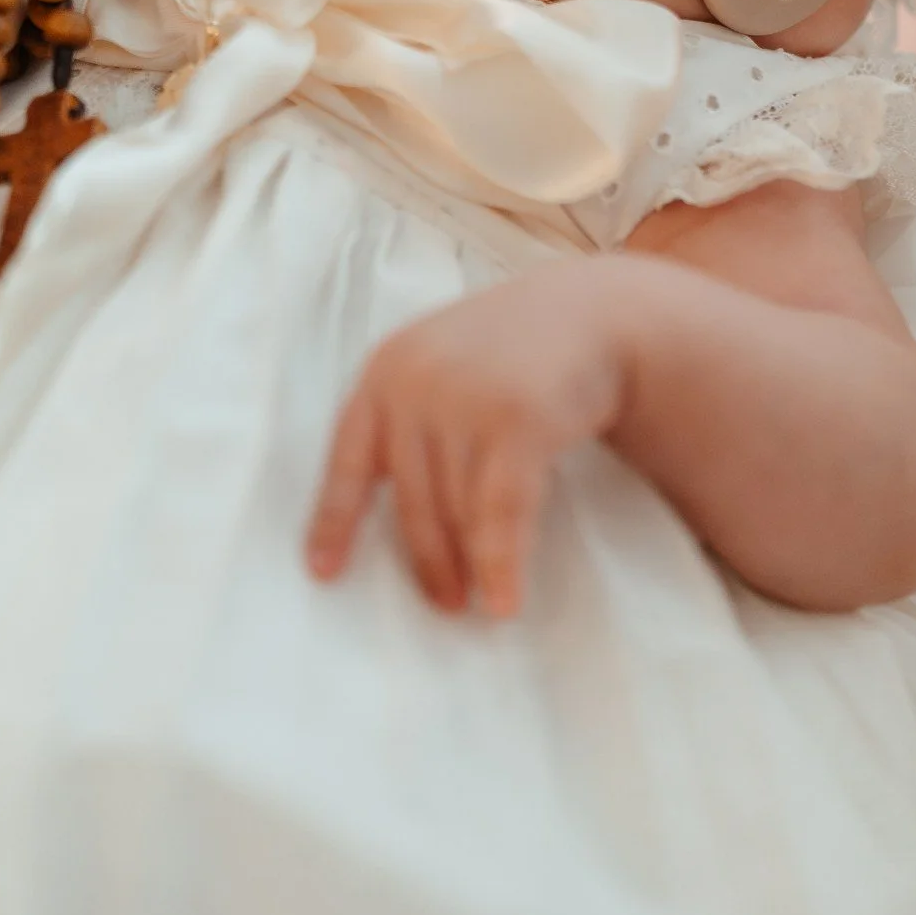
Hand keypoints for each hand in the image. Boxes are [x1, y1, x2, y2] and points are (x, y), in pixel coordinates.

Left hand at [306, 264, 633, 618]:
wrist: (592, 311)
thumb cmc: (510, 352)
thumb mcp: (441, 364)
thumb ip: (408, 419)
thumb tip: (398, 516)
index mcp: (386, 370)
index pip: (348, 458)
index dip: (333, 519)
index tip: (323, 573)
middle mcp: (416, 382)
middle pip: (413, 499)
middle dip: (428, 560)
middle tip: (444, 604)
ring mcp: (465, 399)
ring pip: (458, 510)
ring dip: (469, 566)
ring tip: (477, 602)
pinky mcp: (516, 419)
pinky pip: (501, 511)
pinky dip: (502, 562)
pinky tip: (504, 600)